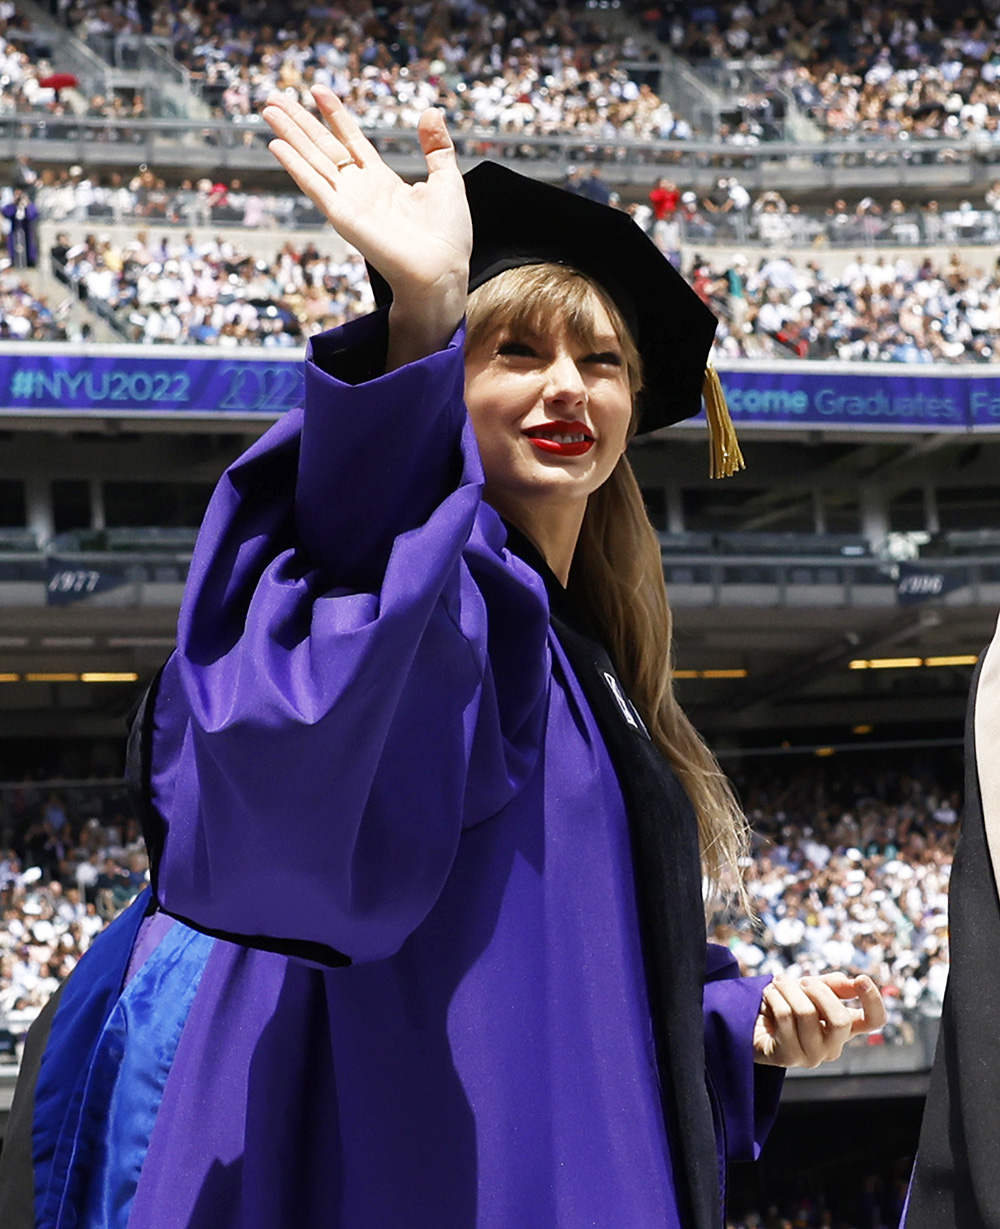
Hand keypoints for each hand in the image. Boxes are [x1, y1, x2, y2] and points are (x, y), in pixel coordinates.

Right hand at [262, 85, 471, 360]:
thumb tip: (431, 110)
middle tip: (275, 97)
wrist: (441, 272)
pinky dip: (295, 166)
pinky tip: (277, 145)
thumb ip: (437, 147)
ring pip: (313, 160)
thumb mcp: (447, 181)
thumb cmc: (448, 236)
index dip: (335, 115)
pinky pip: (315, 186)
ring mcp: (349, 203)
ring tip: (268, 109)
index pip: (352, 140)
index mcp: (383, 182)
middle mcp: (361, 190)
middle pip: (324, 147)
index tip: (318, 90)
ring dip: (290, 135)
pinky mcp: (343, 217)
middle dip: (301, 122)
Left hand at [752, 972, 886, 1068]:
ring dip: (788, 989)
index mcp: (844, 1028)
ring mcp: (811, 1056)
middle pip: (841, 1020)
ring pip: (807, 1014)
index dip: (874, 1001)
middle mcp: (832, 1047)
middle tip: (802, 980)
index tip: (861, 979)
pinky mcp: (787, 1058)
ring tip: (777, 983)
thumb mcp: (809, 989)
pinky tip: (768, 994)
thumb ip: (831, 986)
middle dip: (818, 990)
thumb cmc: (784, 1003)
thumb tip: (852, 982)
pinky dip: (774, 997)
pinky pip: (785, 1017)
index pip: (874, 1021)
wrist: (748, 1019)